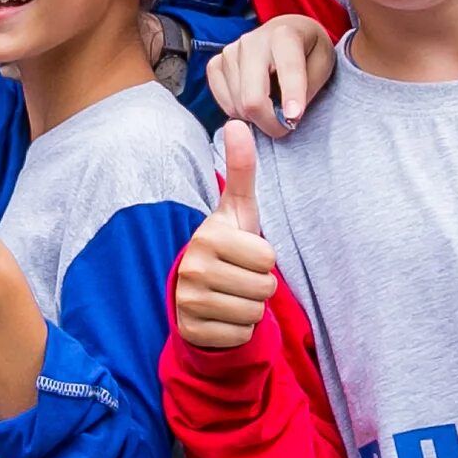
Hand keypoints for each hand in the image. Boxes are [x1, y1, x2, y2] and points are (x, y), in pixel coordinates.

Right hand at [174, 125, 280, 350]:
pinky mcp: (191, 330)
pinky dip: (238, 329)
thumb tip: (237, 122)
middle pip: (264, 287)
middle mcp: (193, 268)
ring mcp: (189, 301)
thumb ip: (241, 169)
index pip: (268, 258)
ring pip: (253, 313)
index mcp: (208, 237)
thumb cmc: (227, 244)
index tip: (245, 254)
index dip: (265, 259)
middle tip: (240, 276)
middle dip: (260, 285)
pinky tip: (224, 315)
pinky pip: (239, 335)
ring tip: (233, 293)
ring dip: (251, 308)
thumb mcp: (237, 209)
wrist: (196, 288)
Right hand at [205, 15, 336, 137]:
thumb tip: (286, 117)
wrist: (286, 31)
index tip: (294, 119)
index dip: (291, 97)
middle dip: (270, 123)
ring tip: (271, 106)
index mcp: (284, 36)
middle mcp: (251, 41)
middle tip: (284, 127)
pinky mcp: (215, 64)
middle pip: (252, 98)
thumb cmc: (308, 51)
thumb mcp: (322, 64)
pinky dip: (238, 111)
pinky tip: (254, 101)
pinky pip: (222, 102)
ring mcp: (229, 52)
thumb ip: (307, 89)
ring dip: (256, 117)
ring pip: (237, 105)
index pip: (287, 69)